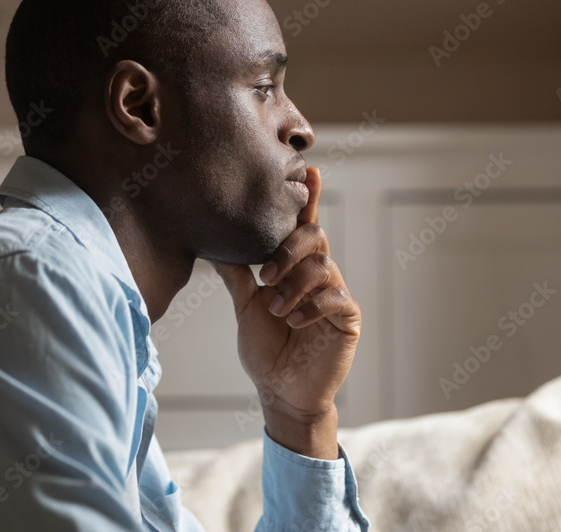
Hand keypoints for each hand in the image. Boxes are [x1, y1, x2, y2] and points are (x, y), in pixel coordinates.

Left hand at [211, 166, 361, 458]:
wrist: (280, 392)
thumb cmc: (266, 350)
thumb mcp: (245, 306)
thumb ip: (237, 274)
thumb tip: (213, 242)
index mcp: (295, 268)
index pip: (303, 226)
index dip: (309, 198)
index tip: (308, 169)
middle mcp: (318, 275)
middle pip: (315, 237)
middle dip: (289, 250)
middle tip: (266, 276)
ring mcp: (335, 294)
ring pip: (322, 265)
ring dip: (293, 286)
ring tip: (275, 309)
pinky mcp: (347, 317)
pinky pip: (335, 296)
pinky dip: (310, 305)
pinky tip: (294, 320)